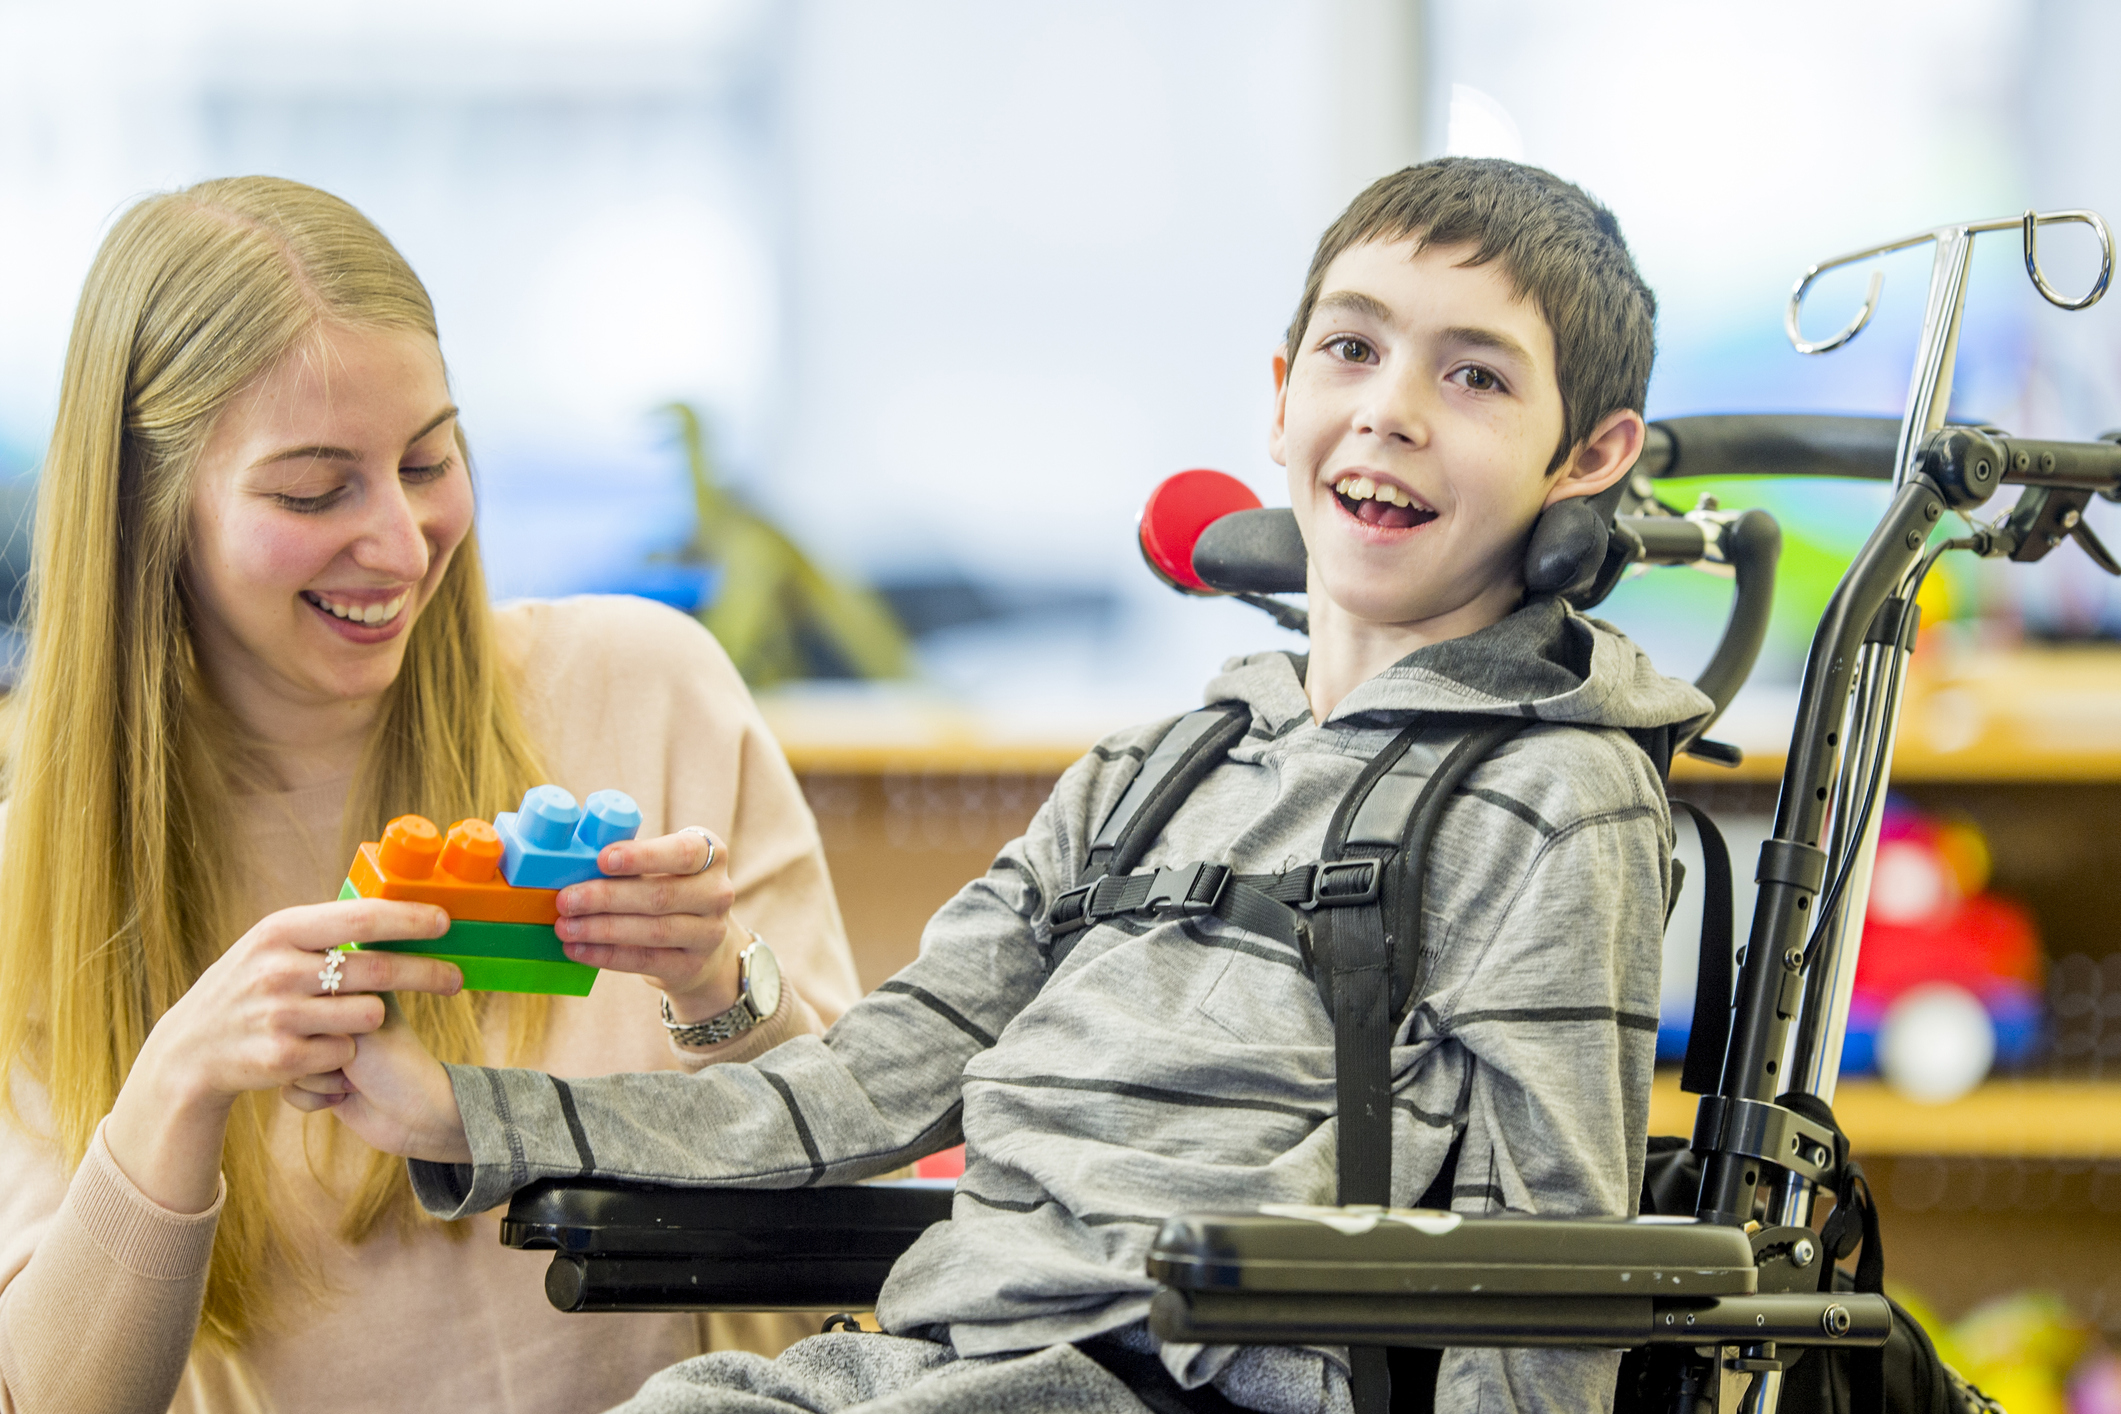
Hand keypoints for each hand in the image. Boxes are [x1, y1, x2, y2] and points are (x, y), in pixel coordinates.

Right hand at [106, 898, 461, 1211]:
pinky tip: (321, 1048)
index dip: (409, 919)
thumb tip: (392, 903)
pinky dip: (343, 1053)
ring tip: (349, 1020)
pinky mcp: (281, 1058)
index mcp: (281, 931)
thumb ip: (323, 928)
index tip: (446, 922)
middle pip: (378, 968)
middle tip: (455, 978)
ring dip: (373, 1018)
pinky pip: (345, 1052)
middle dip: (427, 973)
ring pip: (369, 1013)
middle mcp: (278, 969)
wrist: (191, 1051)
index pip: (360, 917)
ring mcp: (278, 1015)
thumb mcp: (272, 945)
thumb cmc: (248, 987)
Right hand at [283, 995, 470, 1161]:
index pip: (307, 986)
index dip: (321, 1014)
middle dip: (320, 1051)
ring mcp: (324, 1049)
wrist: (413, 1116)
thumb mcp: (358, 1020)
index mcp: (352, 990)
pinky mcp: (316, 1081)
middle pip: (290, 1027)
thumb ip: (322, 998)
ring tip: (354, 1081)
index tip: (348, 1032)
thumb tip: (295, 976)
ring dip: (321, 1079)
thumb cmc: (394, 1061)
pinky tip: (343, 1098)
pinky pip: (287, 1088)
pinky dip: (315, 1099)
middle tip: (355, 1061)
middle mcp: (336, 1017)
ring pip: (286, 1059)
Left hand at [552, 828, 743, 1023]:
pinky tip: (578, 949)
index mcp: (711, 854)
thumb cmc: (667, 887)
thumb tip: (573, 861)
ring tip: (565, 927)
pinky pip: (644, 960)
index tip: (603, 858)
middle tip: (566, 899)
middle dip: (607, 897)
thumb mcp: (662, 864)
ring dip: (602, 929)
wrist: (702, 940)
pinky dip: (606, 955)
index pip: (683, 853)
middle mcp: (718, 893)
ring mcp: (709, 933)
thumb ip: (630, 860)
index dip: (643, 856)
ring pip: (653, 931)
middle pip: (661, 895)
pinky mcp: (691, 966)